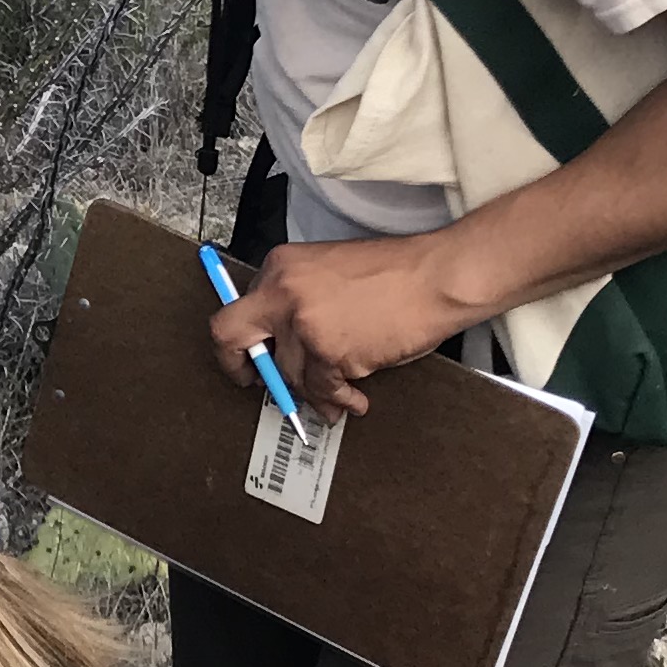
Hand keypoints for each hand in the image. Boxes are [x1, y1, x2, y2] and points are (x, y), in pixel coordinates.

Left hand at [210, 235, 496, 419]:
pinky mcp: (330, 352)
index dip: (244, 338)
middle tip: (254, 382)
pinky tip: (353, 401)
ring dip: (313, 391)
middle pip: (230, 336)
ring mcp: (304, 324)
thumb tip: (281, 341)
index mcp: (280, 266)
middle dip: (237, 366)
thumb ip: (298, 299)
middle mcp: (283, 292)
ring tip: (336, 396)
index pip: (238, 306)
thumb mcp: (329, 270)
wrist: (436, 276)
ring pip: (289, 373)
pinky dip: (339, 400)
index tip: (248, 355)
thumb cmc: (396, 273)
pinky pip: (323, 389)